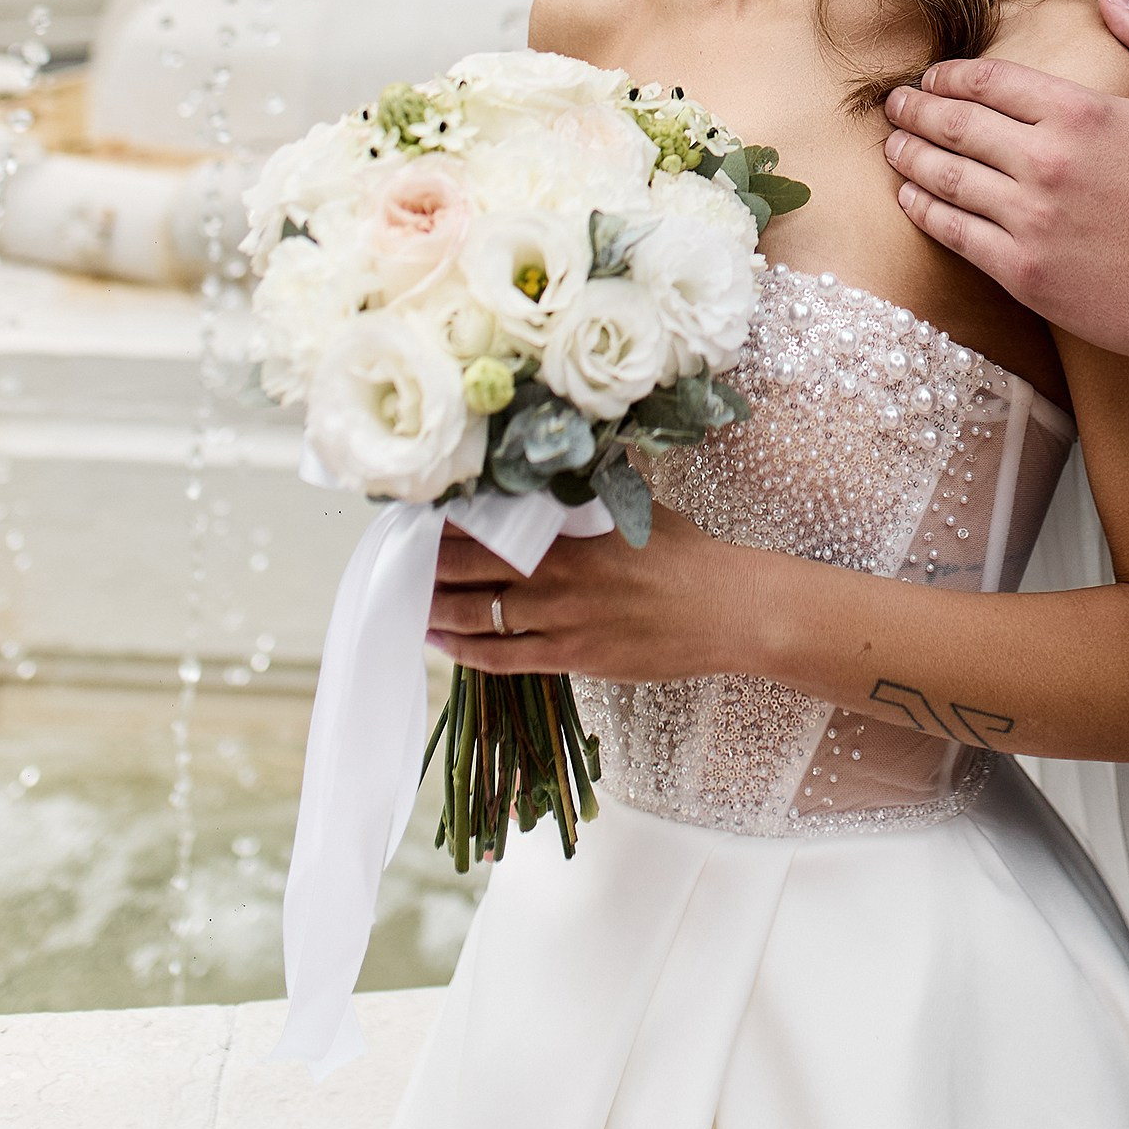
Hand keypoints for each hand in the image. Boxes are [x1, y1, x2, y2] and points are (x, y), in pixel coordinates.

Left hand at [427, 504, 756, 682]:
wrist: (728, 610)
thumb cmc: (688, 556)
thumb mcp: (638, 510)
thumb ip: (593, 496)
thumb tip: (566, 470)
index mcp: (571, 532)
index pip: (490, 523)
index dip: (447, 523)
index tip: (419, 517)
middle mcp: (557, 575)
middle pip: (470, 568)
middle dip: (429, 564)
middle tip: (400, 559)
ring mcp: (561, 620)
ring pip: (476, 615)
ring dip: (436, 607)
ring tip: (409, 600)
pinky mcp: (572, 658)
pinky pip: (501, 658)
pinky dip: (464, 649)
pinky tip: (441, 641)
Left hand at [882, 0, 1128, 362]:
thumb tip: (1112, 0)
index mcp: (1080, 113)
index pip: (991, 80)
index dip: (951, 76)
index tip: (933, 78)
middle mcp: (1045, 160)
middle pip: (956, 124)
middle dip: (915, 109)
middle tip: (894, 105)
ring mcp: (1030, 218)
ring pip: (946, 177)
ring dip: (910, 156)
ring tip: (892, 146)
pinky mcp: (1024, 270)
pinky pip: (955, 233)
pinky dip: (924, 211)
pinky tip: (910, 198)